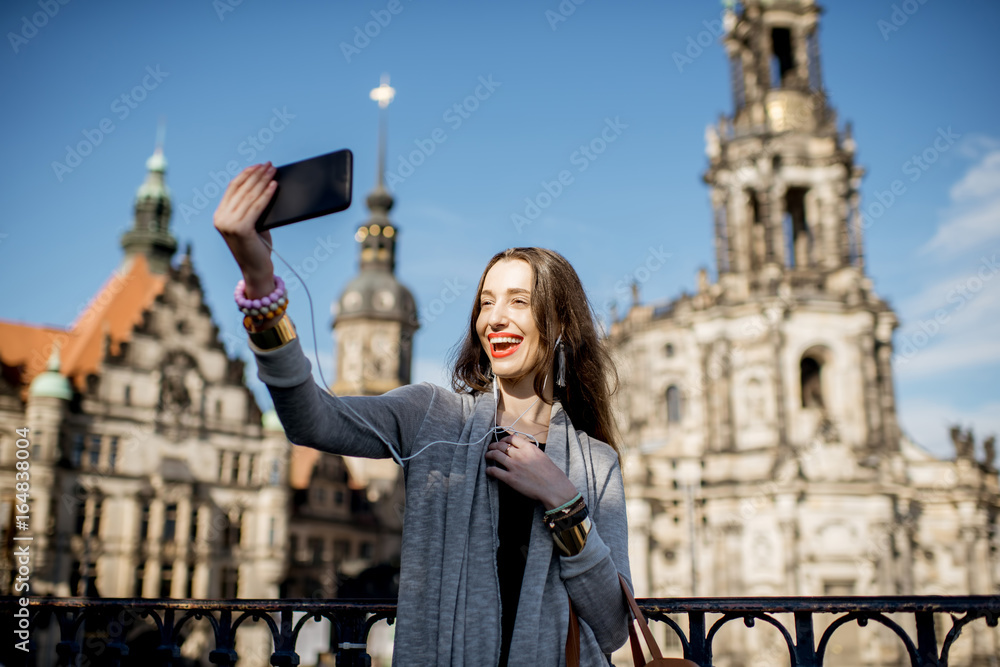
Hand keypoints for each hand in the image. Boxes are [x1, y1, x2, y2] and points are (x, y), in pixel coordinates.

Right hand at [213, 163, 277, 296]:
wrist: (257, 270)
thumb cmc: (258, 247)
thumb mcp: (253, 224)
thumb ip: (252, 208)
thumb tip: (266, 184)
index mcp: (220, 215)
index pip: (233, 188)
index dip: (246, 174)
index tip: (259, 165)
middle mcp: (221, 218)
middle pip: (241, 189)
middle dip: (257, 174)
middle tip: (270, 165)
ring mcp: (228, 224)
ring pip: (249, 196)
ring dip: (263, 181)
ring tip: (274, 171)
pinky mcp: (240, 229)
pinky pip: (256, 207)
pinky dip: (266, 195)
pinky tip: (274, 186)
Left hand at [485, 433, 578, 508]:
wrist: (554, 488)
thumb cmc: (551, 474)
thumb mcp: (542, 456)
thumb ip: (530, 451)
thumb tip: (521, 450)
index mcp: (528, 448)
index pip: (511, 438)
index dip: (503, 439)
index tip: (501, 441)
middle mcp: (519, 455)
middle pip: (501, 445)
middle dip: (494, 446)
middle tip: (490, 448)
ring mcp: (514, 466)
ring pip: (496, 455)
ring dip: (489, 454)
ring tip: (487, 456)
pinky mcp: (510, 479)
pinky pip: (495, 471)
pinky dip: (489, 470)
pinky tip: (488, 470)